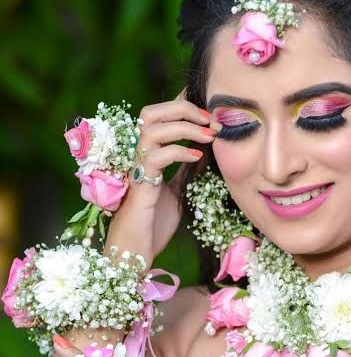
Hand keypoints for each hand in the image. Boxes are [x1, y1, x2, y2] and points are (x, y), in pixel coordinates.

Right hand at [105, 88, 216, 265]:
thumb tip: (204, 152)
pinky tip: (197, 157)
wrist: (135, 252)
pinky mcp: (139, 183)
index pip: (159, 116)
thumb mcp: (177, 191)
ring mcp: (135, 167)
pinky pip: (156, 156)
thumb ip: (186, 170)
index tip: (207, 107)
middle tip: (209, 119)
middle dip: (182, 108)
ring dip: (184, 126)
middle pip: (151, 112)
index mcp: (146, 154)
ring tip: (209, 135)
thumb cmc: (153, 223)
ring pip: (152, 128)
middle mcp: (137, 155)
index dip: (181, 104)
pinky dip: (179, 151)